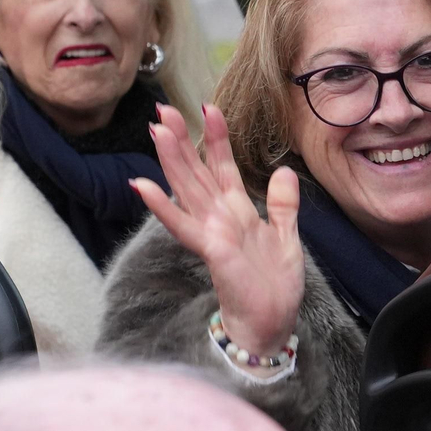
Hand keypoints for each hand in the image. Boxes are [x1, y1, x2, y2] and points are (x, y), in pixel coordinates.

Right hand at [133, 104, 305, 356]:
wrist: (271, 323)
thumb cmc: (274, 285)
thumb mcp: (287, 237)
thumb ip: (283, 204)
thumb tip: (283, 171)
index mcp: (237, 212)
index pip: (222, 167)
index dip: (217, 138)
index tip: (209, 107)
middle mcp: (219, 218)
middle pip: (196, 171)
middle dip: (182, 140)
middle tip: (163, 108)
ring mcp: (211, 233)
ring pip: (186, 189)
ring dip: (170, 160)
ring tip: (156, 130)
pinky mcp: (210, 250)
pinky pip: (183, 225)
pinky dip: (162, 205)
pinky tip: (143, 185)